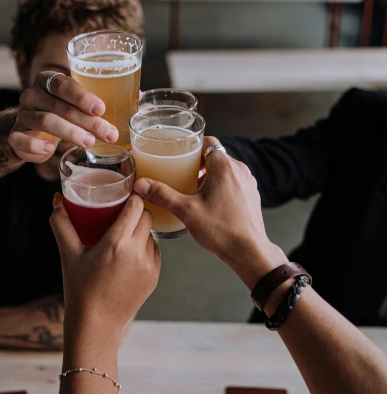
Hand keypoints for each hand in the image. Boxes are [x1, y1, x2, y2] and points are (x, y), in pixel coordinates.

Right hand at [8, 72, 118, 163]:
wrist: (27, 132)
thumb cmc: (60, 114)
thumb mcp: (77, 105)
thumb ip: (102, 101)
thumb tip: (139, 96)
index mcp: (48, 81)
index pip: (63, 83)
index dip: (82, 96)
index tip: (101, 108)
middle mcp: (32, 94)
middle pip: (60, 105)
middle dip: (87, 120)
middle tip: (109, 133)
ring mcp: (22, 115)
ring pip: (45, 121)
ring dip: (70, 132)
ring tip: (89, 142)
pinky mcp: (15, 136)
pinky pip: (21, 140)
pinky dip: (36, 145)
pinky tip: (50, 150)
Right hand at [50, 194, 160, 343]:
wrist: (96, 325)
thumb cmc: (79, 290)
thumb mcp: (68, 255)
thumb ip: (62, 225)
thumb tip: (57, 202)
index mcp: (116, 243)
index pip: (136, 206)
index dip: (131, 197)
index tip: (124, 196)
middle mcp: (137, 252)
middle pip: (146, 216)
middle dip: (135, 212)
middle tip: (121, 213)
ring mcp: (149, 265)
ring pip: (151, 234)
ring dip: (140, 230)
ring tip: (123, 235)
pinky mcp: (155, 276)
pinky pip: (154, 251)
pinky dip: (144, 248)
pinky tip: (129, 254)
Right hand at [134, 137, 284, 288]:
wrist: (249, 251)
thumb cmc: (221, 230)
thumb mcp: (186, 210)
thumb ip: (162, 194)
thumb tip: (141, 185)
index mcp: (224, 167)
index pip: (208, 142)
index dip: (192, 146)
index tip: (180, 155)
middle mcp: (239, 170)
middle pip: (216, 156)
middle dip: (198, 163)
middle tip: (181, 173)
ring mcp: (248, 182)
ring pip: (225, 169)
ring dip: (210, 175)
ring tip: (194, 188)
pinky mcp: (251, 195)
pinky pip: (234, 181)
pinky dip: (221, 186)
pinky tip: (210, 201)